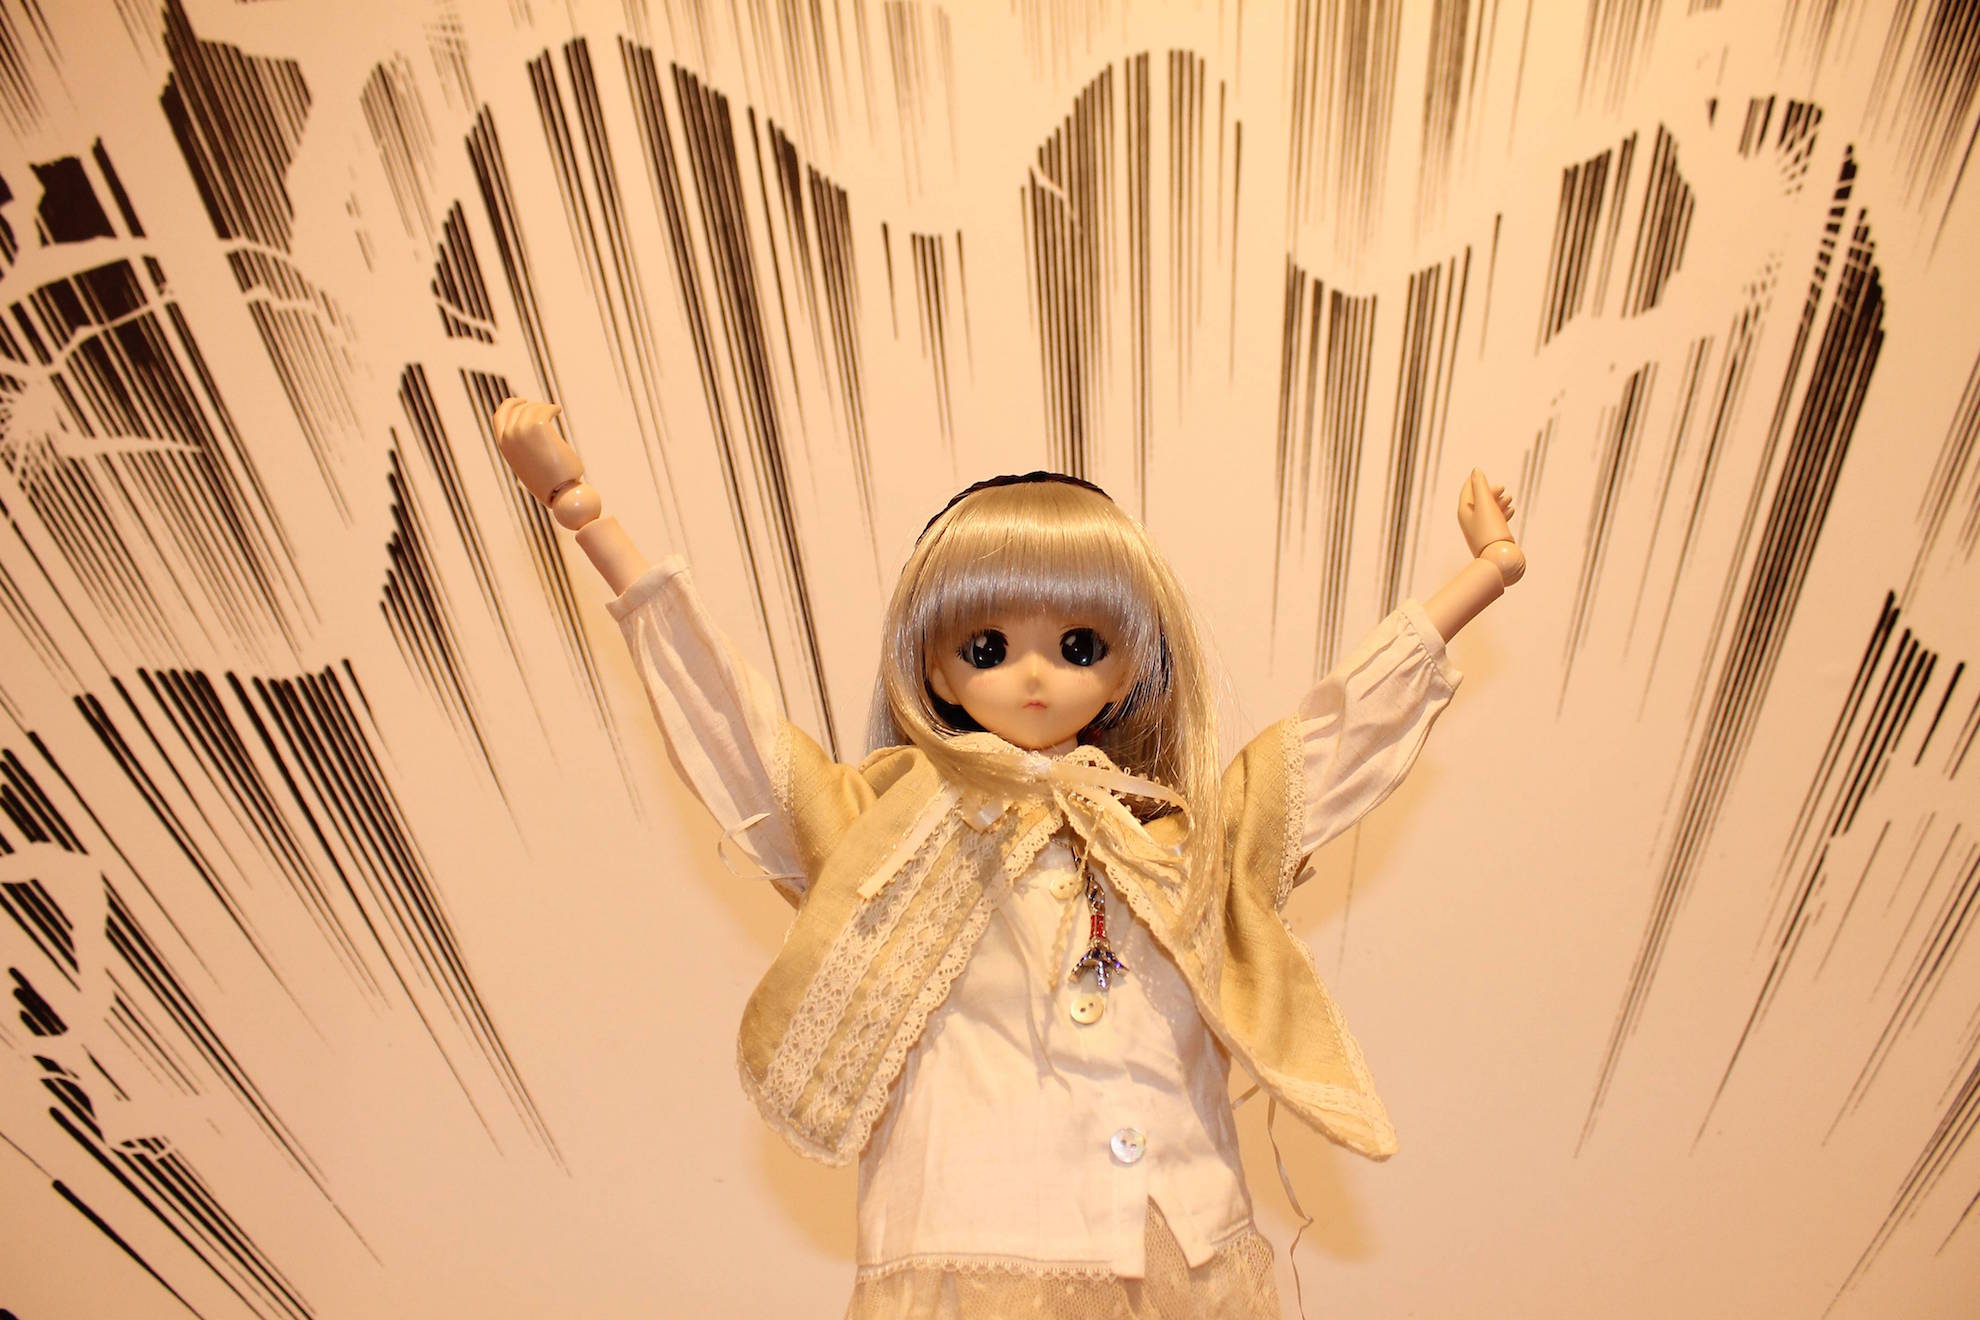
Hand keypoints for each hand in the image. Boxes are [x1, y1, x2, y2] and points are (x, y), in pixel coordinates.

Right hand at [493, 396, 580, 509]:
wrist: (560, 490)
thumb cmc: (549, 481)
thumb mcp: (529, 464)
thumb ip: (524, 450)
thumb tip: (528, 437)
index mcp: (504, 445)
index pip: (499, 416)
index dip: (509, 405)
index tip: (521, 401)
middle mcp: (509, 436)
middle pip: (518, 409)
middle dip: (530, 406)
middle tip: (543, 406)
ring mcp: (522, 430)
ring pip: (533, 408)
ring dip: (544, 409)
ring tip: (554, 412)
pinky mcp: (538, 426)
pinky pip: (545, 409)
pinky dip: (552, 408)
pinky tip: (557, 410)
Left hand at [1457, 468, 1524, 586]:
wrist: (1498, 559)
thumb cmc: (1491, 530)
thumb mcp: (1485, 504)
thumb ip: (1480, 486)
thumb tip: (1476, 470)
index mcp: (1464, 511)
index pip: (1466, 491)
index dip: (1475, 481)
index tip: (1483, 474)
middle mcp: (1469, 521)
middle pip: (1478, 500)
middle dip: (1491, 492)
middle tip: (1503, 489)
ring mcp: (1479, 530)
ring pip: (1488, 510)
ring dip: (1499, 501)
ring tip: (1510, 499)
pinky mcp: (1490, 537)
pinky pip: (1495, 521)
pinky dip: (1502, 513)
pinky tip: (1511, 510)